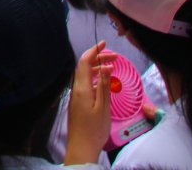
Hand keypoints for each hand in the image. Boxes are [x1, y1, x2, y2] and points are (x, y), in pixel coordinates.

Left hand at [65, 41, 114, 165]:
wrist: (81, 148)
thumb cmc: (94, 129)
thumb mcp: (103, 107)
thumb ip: (104, 85)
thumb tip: (107, 66)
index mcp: (81, 88)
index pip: (85, 61)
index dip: (94, 50)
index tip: (105, 43)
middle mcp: (76, 89)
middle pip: (84, 66)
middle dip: (98, 58)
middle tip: (115, 57)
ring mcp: (76, 96)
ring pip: (85, 75)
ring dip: (97, 68)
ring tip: (112, 67)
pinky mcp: (78, 103)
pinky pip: (85, 84)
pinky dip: (95, 78)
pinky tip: (103, 82)